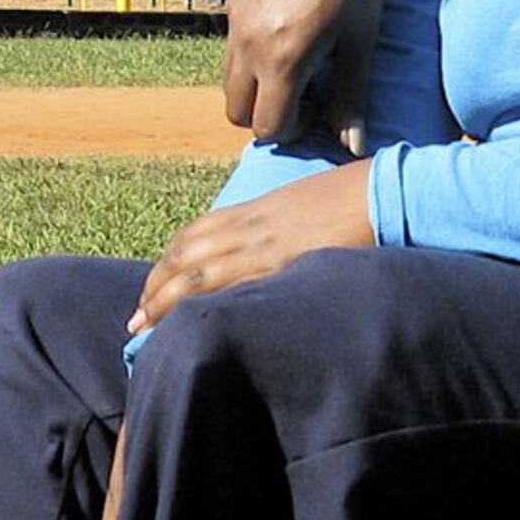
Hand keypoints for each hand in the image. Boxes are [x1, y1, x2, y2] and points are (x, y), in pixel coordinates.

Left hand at [132, 164, 375, 336]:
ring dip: (164, 301)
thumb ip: (281, 226)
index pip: (196, 233)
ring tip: (143, 328)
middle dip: (155, 285)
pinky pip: (228, 286)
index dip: (169, 260)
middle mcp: (250, 226)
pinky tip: (186, 324)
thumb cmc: (354, 198)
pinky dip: (201, 304)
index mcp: (255, 210)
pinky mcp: (279, 265)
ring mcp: (262, 245)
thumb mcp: (305, 207)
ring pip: (195, 273)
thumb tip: (276, 250)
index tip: (154, 284)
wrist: (383, 191)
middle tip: (135, 318)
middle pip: (185, 254)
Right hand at [221, 0, 376, 139]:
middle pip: (239, 112)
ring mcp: (235, 20)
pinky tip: (289, 30)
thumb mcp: (361, 38)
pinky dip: (253, 57)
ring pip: (230, 81)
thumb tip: (353, 147)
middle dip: (269, 114)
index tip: (323, 106)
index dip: (297, 128)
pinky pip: (232, 47)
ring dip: (257, 87)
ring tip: (299, 62)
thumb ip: (352, 96)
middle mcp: (248, 43)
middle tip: (309, 92)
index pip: (269, 127)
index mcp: (282, 58)